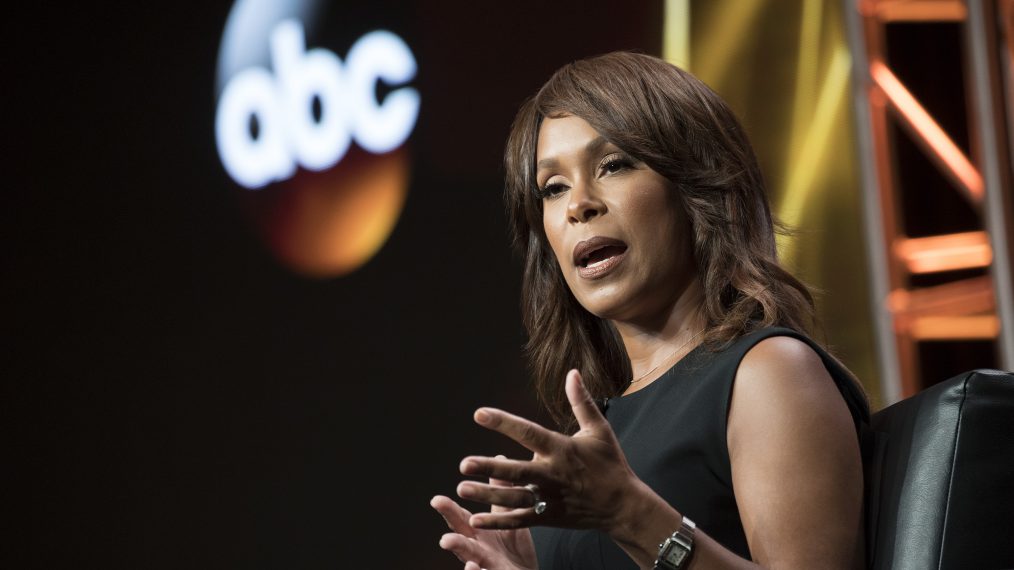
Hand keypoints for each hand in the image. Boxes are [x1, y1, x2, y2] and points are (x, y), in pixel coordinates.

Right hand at [431, 462, 536, 569]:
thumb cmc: (513, 549)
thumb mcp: (507, 518)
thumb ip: (501, 493)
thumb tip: (499, 459)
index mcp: (479, 532)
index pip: (461, 518)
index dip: (449, 510)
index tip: (435, 499)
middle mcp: (478, 548)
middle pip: (460, 535)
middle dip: (448, 518)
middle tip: (436, 508)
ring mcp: (486, 565)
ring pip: (468, 557)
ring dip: (457, 547)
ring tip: (445, 539)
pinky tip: (473, 567)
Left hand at [456, 369, 642, 533]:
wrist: (623, 506)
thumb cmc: (610, 463)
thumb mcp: (599, 430)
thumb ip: (582, 401)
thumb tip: (573, 372)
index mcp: (561, 449)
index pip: (528, 433)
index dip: (503, 422)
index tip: (479, 414)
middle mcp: (552, 474)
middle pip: (516, 471)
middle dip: (489, 468)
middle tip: (464, 464)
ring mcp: (550, 498)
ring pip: (513, 497)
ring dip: (487, 494)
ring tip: (461, 488)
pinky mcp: (549, 517)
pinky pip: (520, 520)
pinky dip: (498, 521)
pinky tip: (475, 519)